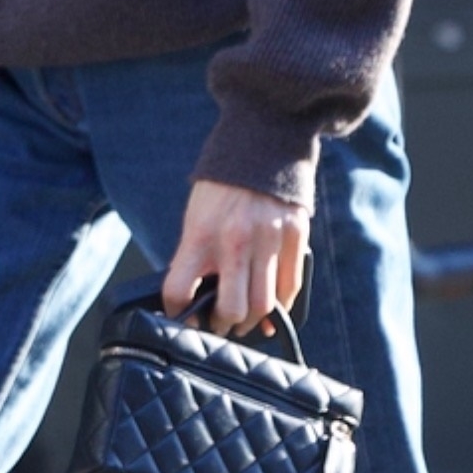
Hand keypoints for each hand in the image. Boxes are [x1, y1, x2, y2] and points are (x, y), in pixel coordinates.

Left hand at [163, 179, 309, 336]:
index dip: (177, 312)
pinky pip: (290, 287)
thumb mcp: (196, 218)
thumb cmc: (222, 187)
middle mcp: (235, 241)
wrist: (262, 146)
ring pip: (264, 305)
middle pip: (233, 309)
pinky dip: (280, 306)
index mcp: (200, 235)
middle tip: (220, 326)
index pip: (179, 290)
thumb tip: (196, 297)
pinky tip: (271, 312)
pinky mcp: (296, 238)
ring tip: (243, 322)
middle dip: (224, 325)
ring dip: (252, 322)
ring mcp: (269, 240)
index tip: (181, 317)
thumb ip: (195, 256)